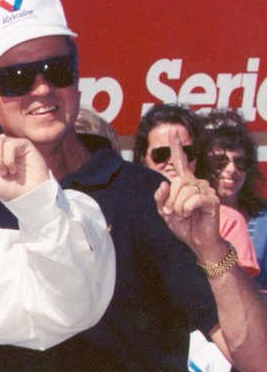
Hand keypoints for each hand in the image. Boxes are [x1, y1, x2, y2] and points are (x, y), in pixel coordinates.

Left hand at [153, 128, 224, 260]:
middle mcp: (196, 182)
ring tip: (182, 215)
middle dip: (170, 199)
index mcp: (185, 183)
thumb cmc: (182, 225)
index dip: (176, 146)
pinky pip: (194, 199)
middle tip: (172, 212)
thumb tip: (163, 184)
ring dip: (178, 206)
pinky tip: (189, 215)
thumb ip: (160, 198)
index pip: (180, 161)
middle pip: (177, 181)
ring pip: (184, 190)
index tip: (172, 131)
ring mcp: (206, 189)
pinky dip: (186, 209)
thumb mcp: (164, 212)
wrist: (197, 240)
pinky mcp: (212, 199)